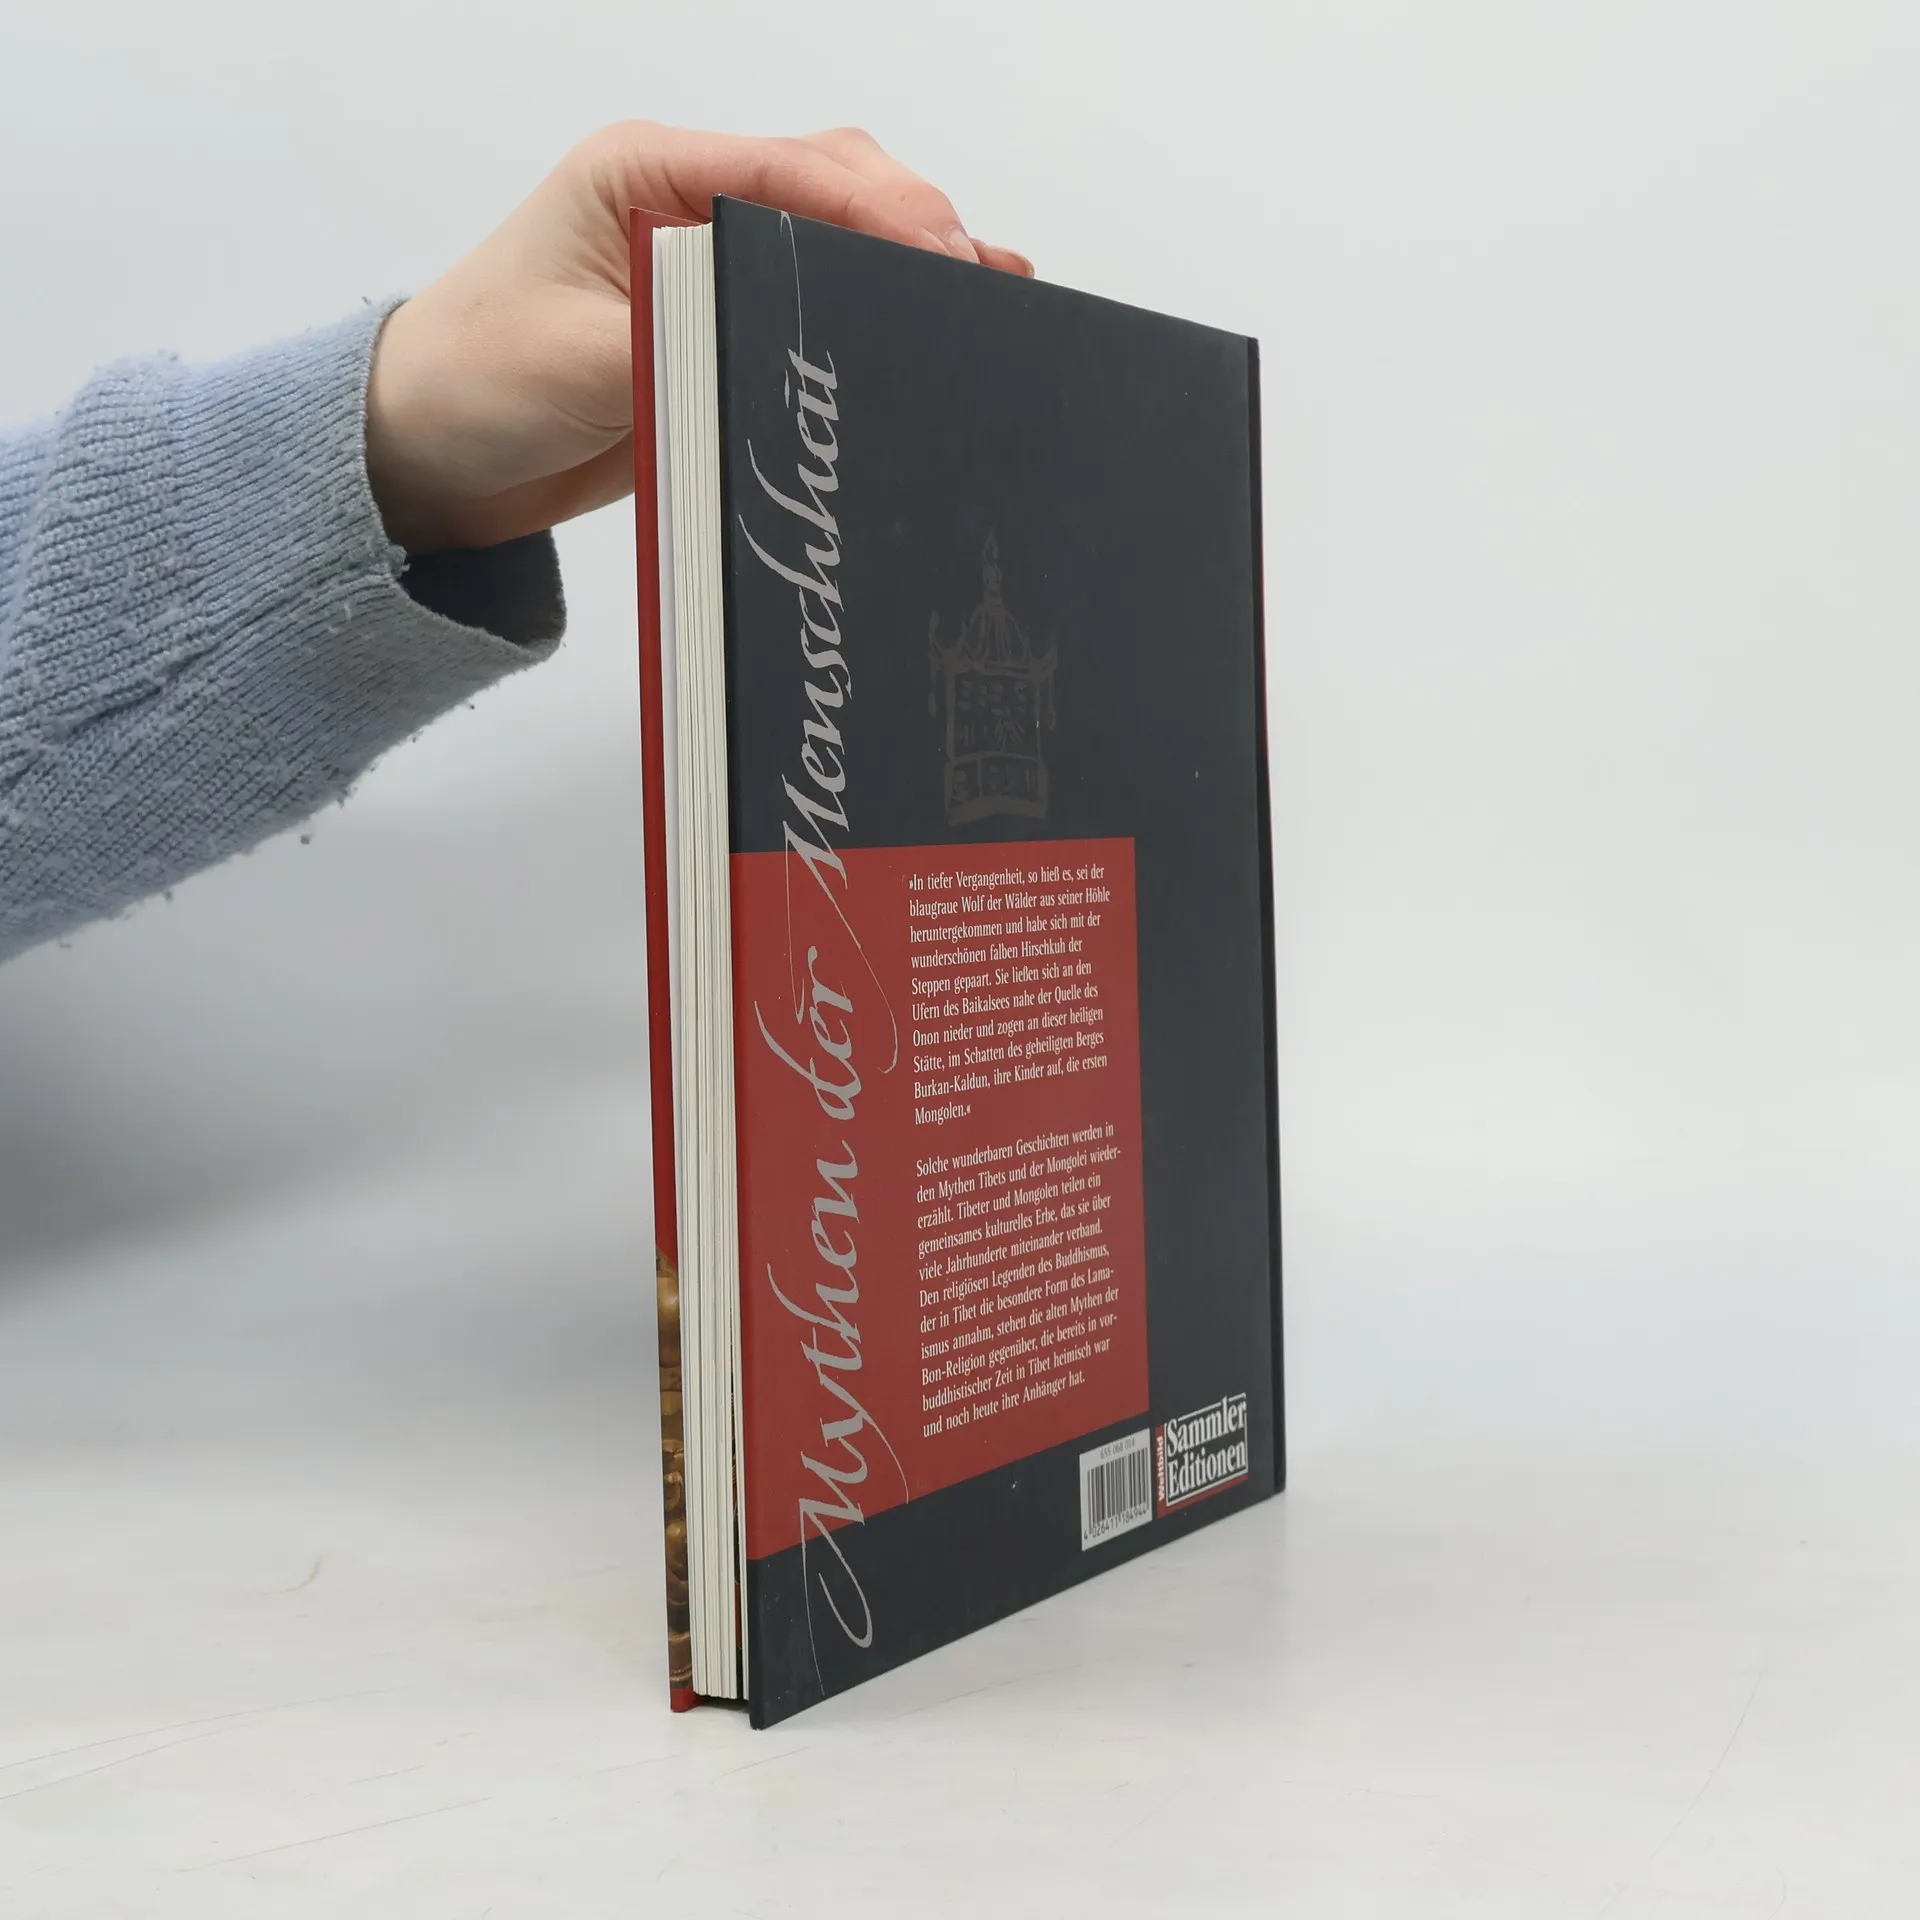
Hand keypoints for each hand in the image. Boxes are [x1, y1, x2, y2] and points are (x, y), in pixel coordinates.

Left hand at [365, 122, 1030, 553]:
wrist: (428, 451)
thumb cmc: (475, 382)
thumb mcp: (575, 360)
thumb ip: (682, 337)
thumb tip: (789, 339)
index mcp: (644, 172)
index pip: (788, 170)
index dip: (878, 209)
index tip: (944, 255)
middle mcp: (687, 201)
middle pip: (833, 182)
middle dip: (915, 223)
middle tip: (980, 282)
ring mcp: (710, 260)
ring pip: (839, 231)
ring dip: (912, 257)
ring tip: (994, 291)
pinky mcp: (724, 324)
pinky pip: (817, 300)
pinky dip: (879, 306)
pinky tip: (940, 321)